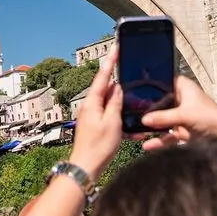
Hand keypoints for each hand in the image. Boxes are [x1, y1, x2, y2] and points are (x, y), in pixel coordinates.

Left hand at [68, 48, 123, 179]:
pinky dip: (116, 114)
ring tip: (130, 101)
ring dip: (119, 101)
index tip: (115, 48)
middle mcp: (89, 107)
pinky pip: (107, 114)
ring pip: (108, 102)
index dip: (110, 62)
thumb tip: (118, 88)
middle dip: (118, 83)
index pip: (102, 77)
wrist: (86, 167)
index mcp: (92, 102)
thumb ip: (116, 103)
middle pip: (105, 89)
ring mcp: (90, 116)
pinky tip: (126, 121)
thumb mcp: (112, 122)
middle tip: (128, 73)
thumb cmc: (98, 147)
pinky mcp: (93, 125)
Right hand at [140, 76, 216, 150]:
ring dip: (151, 127)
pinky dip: (158, 141)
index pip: (163, 82)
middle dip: (147, 110)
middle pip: (159, 103)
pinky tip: (147, 146)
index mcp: (183, 88)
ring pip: (161, 120)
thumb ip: (163, 117)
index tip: (134, 89)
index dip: (150, 85)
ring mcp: (180, 116)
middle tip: (129, 112)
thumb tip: (144, 119)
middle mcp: (181, 100)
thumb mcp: (185, 115)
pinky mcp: (182, 131)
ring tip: (135, 132)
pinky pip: (166, 135)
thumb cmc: (211, 118)